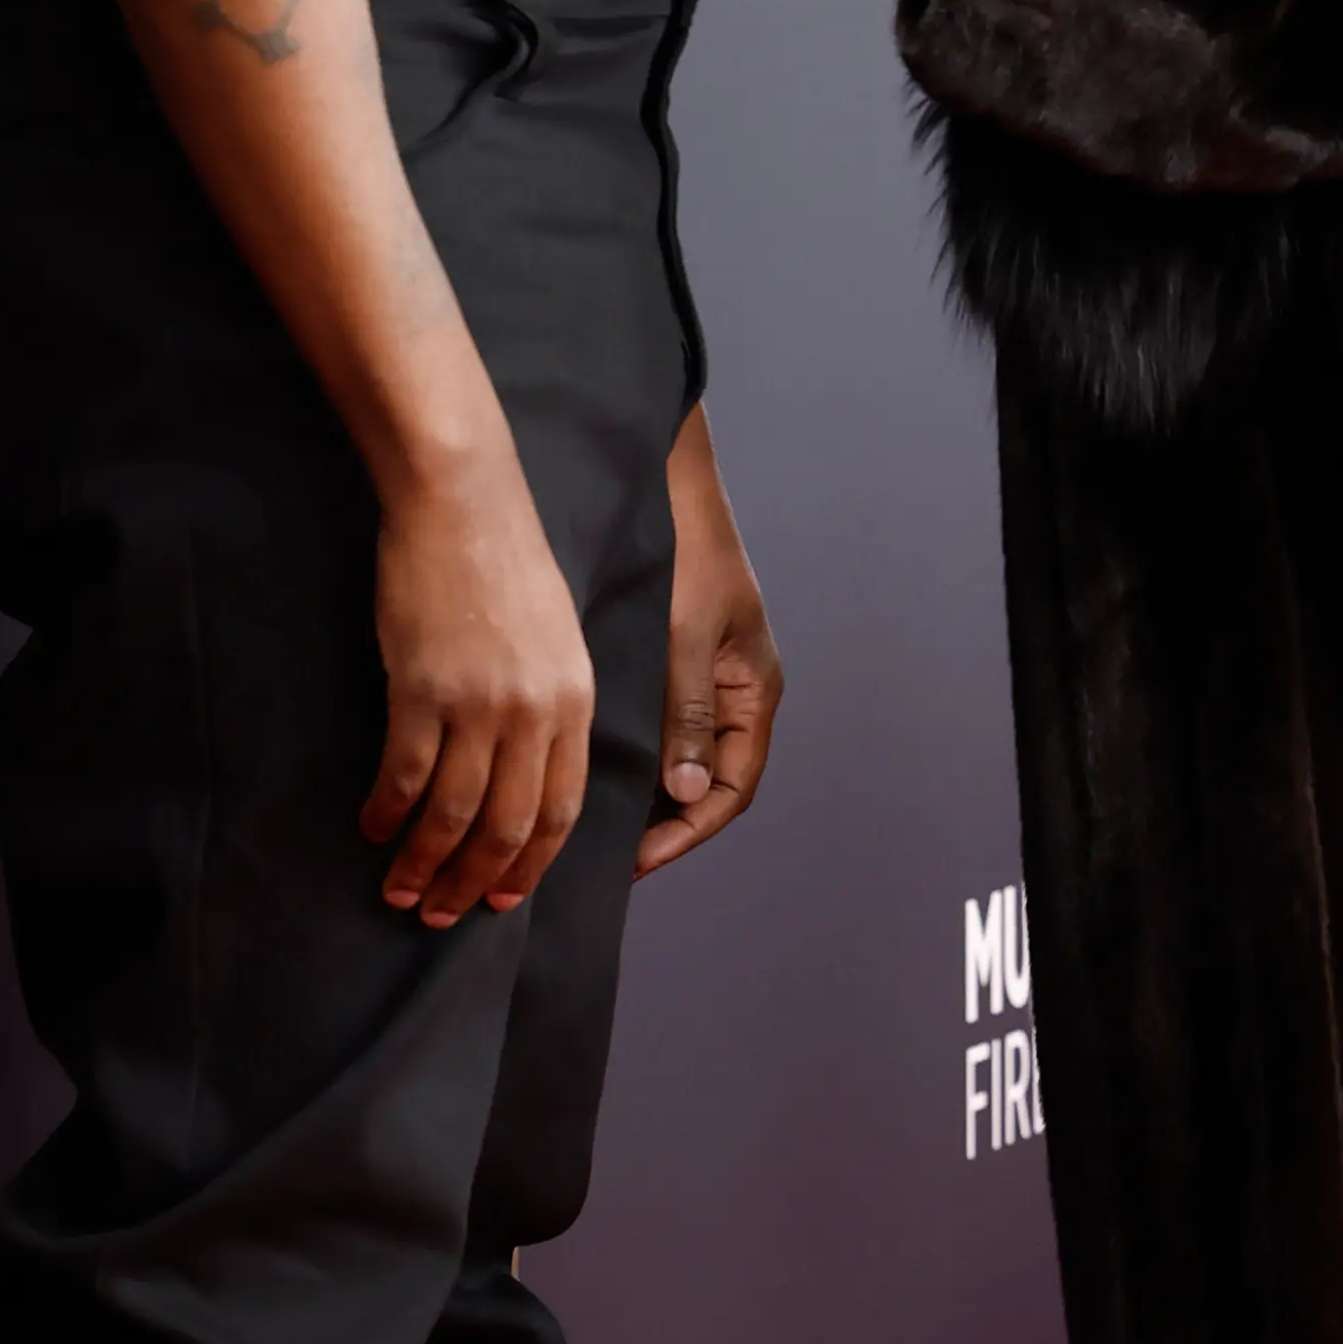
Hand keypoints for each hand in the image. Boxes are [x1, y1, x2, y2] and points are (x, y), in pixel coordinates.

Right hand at [364, 458, 598, 928]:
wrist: (462, 501)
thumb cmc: (504, 560)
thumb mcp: (555, 636)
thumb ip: (549, 702)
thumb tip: (526, 769)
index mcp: (572, 701)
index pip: (559, 809)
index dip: (529, 863)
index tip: (502, 896)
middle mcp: (534, 712)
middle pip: (508, 825)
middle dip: (473, 880)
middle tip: (443, 914)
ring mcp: (478, 704)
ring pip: (454, 813)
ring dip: (424, 862)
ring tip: (401, 892)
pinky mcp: (422, 688)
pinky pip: (407, 772)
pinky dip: (389, 810)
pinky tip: (374, 828)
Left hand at [636, 408, 783, 877]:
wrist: (667, 482)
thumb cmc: (686, 550)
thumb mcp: (687, 635)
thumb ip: (686, 713)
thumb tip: (686, 793)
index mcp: (754, 692)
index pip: (731, 790)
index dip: (689, 833)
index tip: (638, 861)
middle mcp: (734, 695)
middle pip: (706, 785)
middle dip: (663, 825)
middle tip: (604, 857)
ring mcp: (704, 679)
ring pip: (679, 760)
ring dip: (644, 794)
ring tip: (591, 824)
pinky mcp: (671, 662)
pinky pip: (657, 728)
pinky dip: (631, 755)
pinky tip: (588, 768)